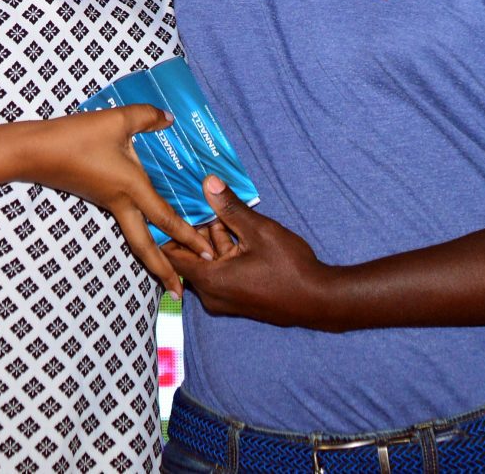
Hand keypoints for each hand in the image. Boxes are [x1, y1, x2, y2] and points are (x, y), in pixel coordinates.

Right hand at [24, 106, 214, 296]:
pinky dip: (141, 232)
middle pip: (145, 248)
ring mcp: (107, 203)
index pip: (165, 218)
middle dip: (163, 272)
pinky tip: (147, 223)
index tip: (208, 254)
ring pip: (135, 237)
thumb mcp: (116, 120)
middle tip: (178, 293)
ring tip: (168, 269)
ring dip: (152, 256)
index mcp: (132, 188)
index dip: (188, 236)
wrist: (36, 152)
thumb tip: (168, 119)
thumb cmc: (77, 137)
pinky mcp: (97, 197)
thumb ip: (146, 117)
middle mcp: (121, 203)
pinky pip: (125, 221)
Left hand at [168, 176, 330, 327]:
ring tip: (213, 205)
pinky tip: (231, 225)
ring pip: (207, 261)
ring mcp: (224, 298)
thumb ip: (231, 208)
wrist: (319, 301)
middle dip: (191, 227)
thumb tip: (208, 182)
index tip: (165, 205)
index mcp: (210, 280)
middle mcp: (210, 293)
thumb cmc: (290, 268)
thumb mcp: (259, 231)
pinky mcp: (236, 298)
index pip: (171, 255)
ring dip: (211, 237)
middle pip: (189, 256)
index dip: (166, 229)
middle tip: (190, 198)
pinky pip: (219, 270)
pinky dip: (222, 250)